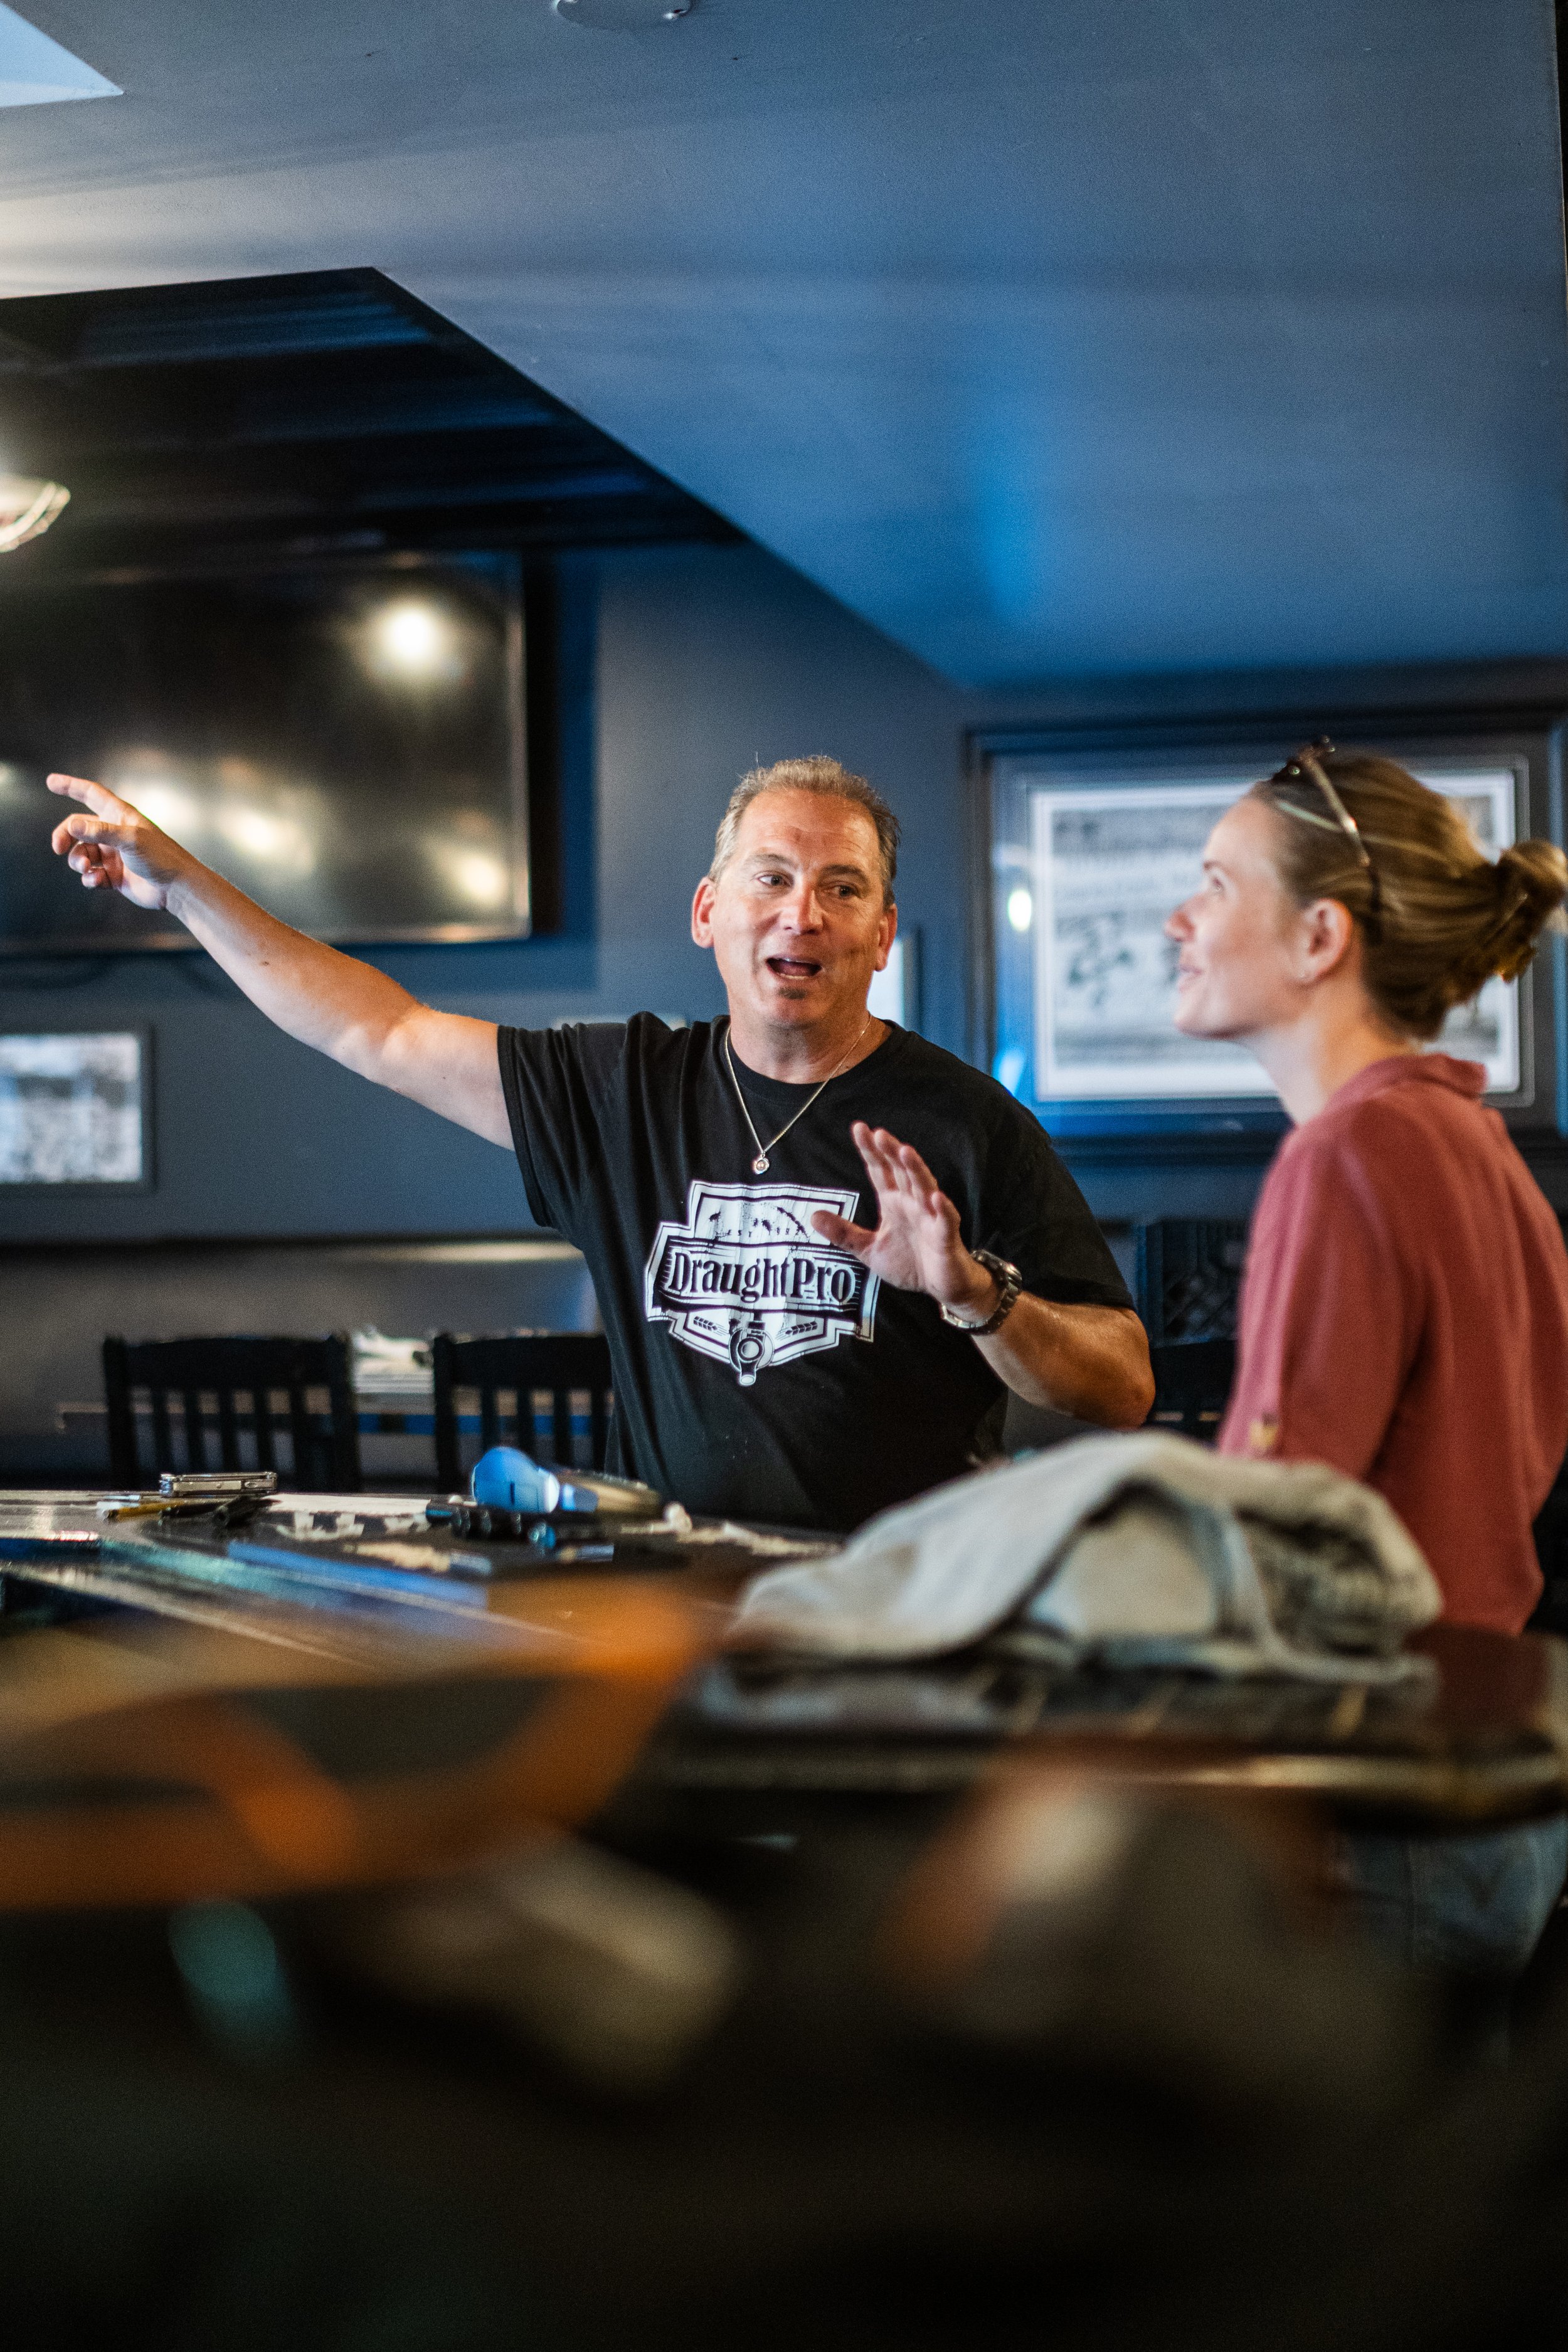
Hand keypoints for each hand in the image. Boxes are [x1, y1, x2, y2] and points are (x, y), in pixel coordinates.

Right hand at [47, 772, 189, 912]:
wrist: (176, 888)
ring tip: (89, 869)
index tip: (51, 781)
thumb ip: (100, 831)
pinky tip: (97, 881)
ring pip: (82, 854)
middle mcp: (114, 833)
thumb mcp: (131, 839)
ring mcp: (113, 855)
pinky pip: (91, 874)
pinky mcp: (114, 875)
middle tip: (58, 848)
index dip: (70, 786)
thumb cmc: (161, 858)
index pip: (91, 794)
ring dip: (78, 861)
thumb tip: (72, 824)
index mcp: (120, 816)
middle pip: (78, 828)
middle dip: (65, 836)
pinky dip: (89, 878)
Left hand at [810, 1122, 997, 1316]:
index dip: (871, 1150)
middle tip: (878, 1133)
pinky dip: (942, 1209)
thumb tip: (813, 1216)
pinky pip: (945, 1221)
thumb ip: (844, 1233)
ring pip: (924, 1188)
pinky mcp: (946, 1238)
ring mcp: (931, 1218)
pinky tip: (936, 1197)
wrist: (940, 1287)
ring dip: (916, 1169)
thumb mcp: (869, 1249)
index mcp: (894, 1202)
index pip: (880, 1171)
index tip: (858, 1128)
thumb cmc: (909, 1263)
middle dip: (891, 1152)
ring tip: (904, 1150)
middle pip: (902, 1172)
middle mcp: (913, 1203)